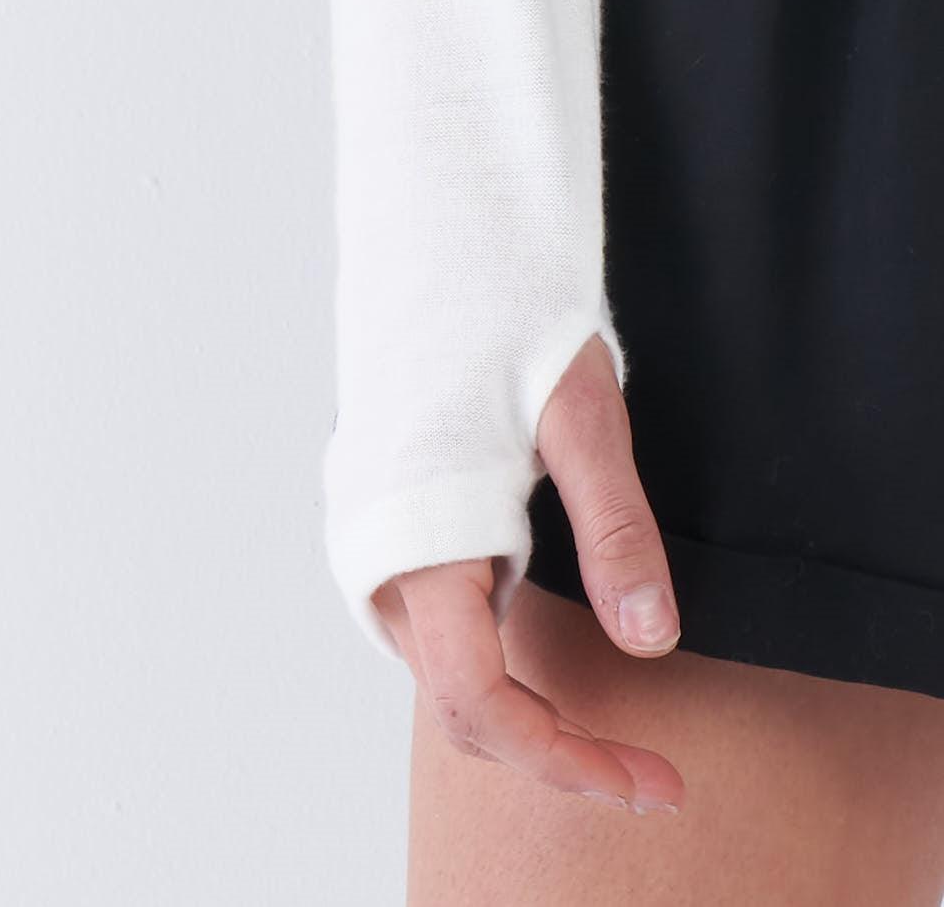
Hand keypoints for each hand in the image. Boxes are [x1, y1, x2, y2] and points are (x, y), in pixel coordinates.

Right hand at [371, 334, 685, 813]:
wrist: (443, 248)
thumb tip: (650, 638)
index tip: (647, 780)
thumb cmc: (508, 319)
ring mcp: (377, 541)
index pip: (476, 696)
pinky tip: (546, 646)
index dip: (562, 755)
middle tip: (645, 770)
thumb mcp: (582, 420)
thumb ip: (615, 530)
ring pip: (442, 671)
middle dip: (552, 752)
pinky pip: (434, 623)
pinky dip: (492, 661)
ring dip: (521, 714)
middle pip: (458, 704)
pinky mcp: (390, 524)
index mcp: (421, 536)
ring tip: (606, 725)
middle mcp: (382, 555)